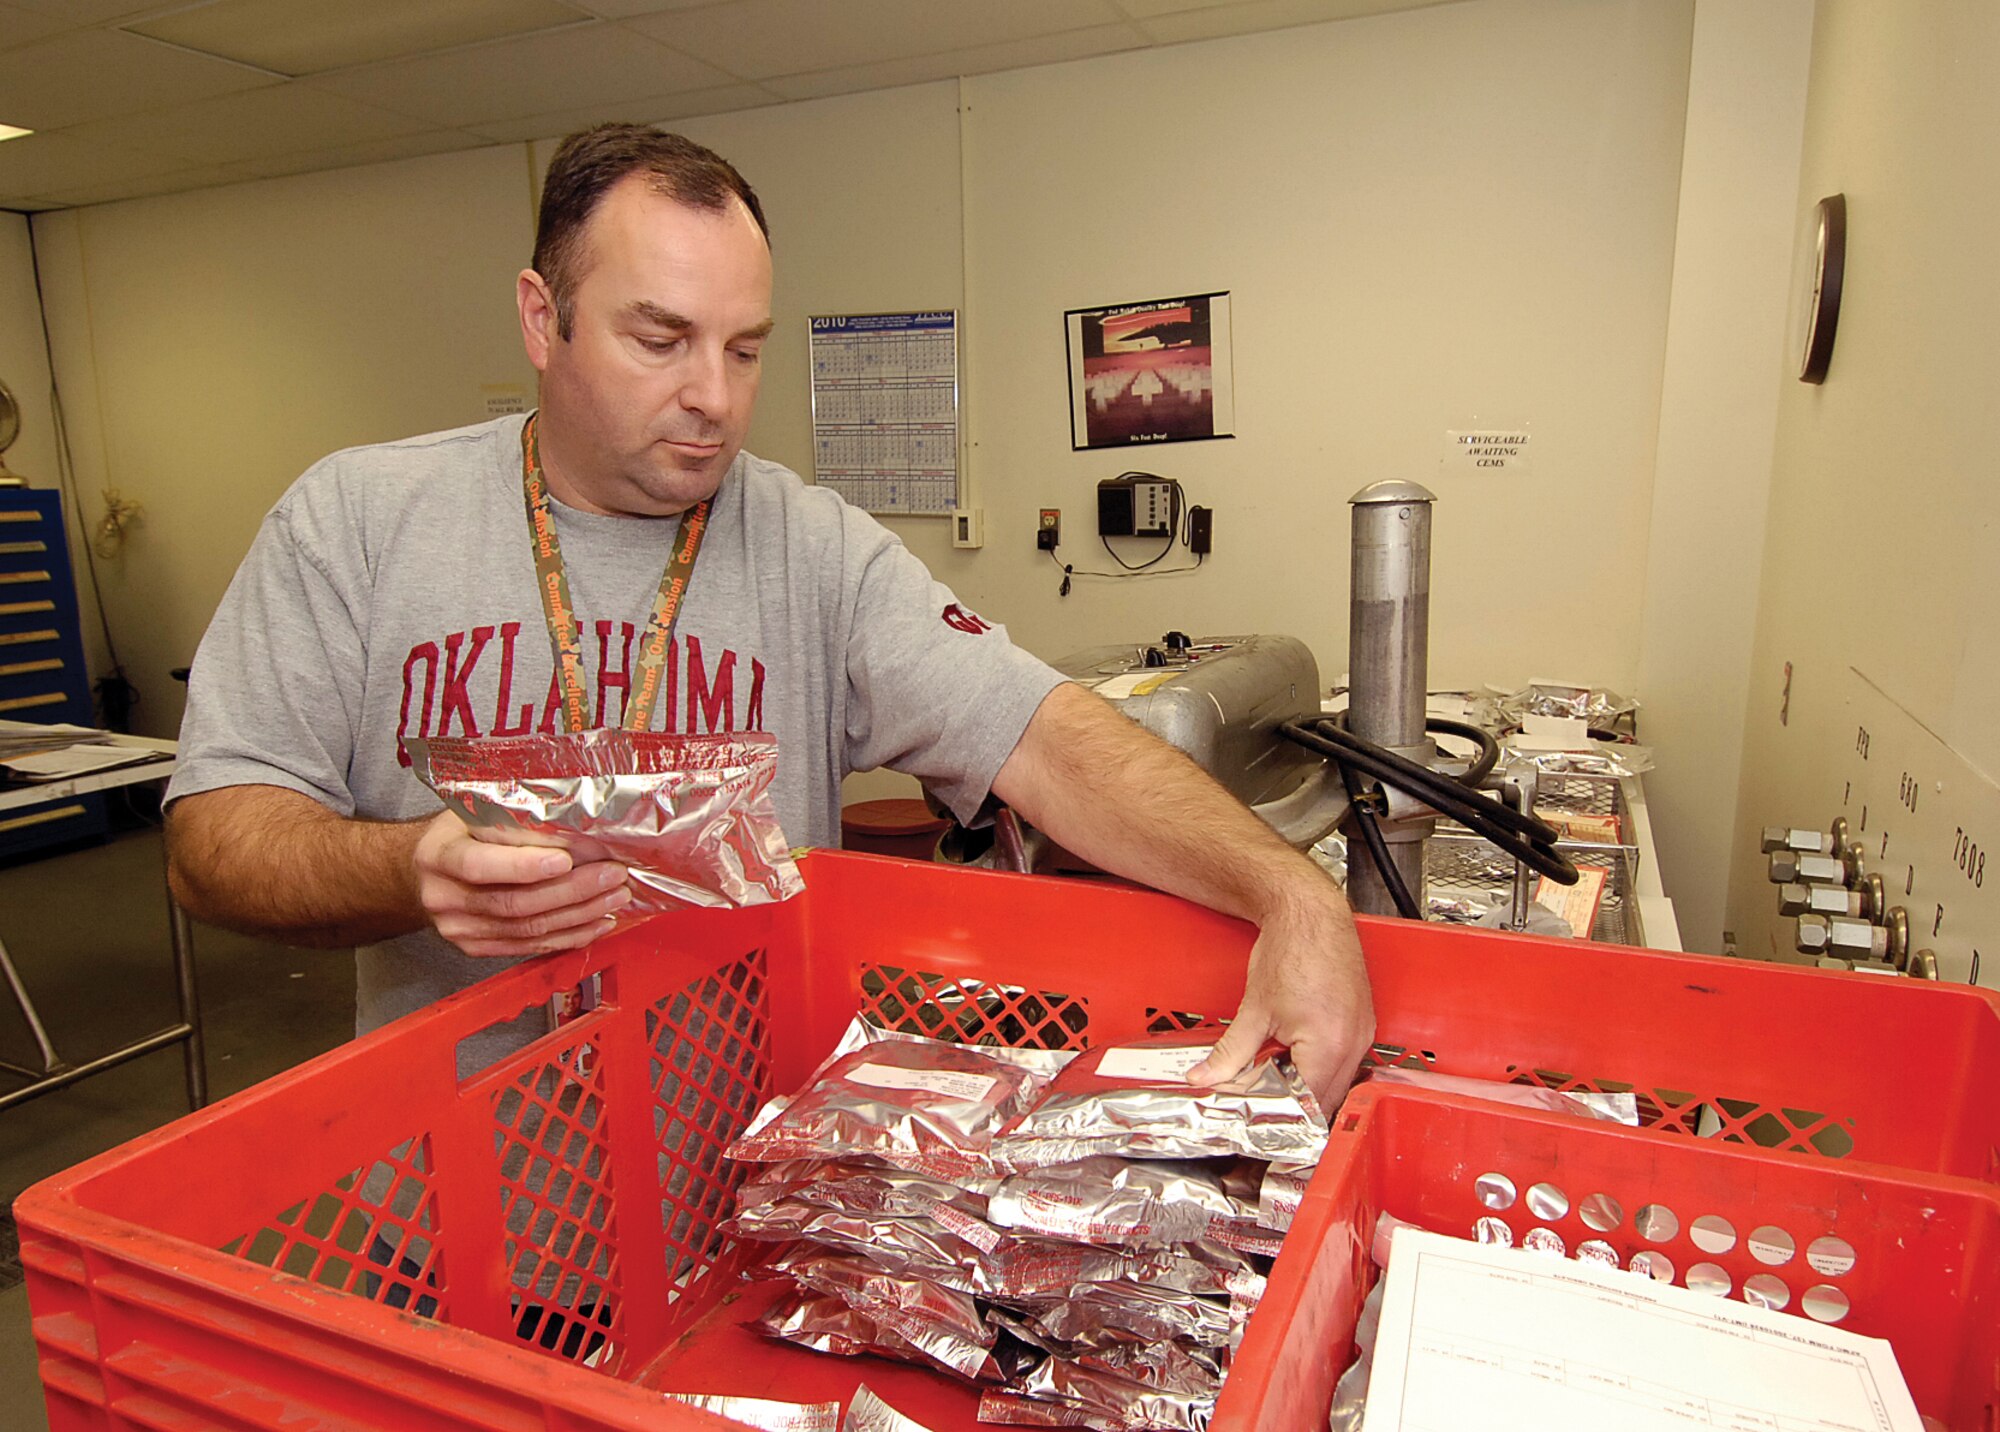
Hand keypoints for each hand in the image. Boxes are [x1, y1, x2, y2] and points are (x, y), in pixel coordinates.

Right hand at [411, 810, 632, 957]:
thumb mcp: (471, 813)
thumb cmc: (456, 834)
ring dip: (579, 915)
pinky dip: (568, 936)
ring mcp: (459, 929)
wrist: (421, 871)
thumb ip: (509, 821)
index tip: (566, 860)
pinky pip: (529, 946)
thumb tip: (573, 825)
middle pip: (514, 903)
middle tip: (611, 875)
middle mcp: (445, 898)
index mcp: (439, 856)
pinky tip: (595, 923)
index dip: (524, 866)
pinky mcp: (476, 947)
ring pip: (528, 929)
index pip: (479, 866)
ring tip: (614, 898)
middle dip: (572, 891)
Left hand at [1187, 885, 1375, 1111]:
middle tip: (1263, 1101)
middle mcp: (1354, 1043)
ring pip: (1338, 1083)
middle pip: (1325, 1099)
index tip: (1256, 1113)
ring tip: (1278, 1077)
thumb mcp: (1254, 1010)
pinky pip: (1346, 1062)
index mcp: (1328, 1044)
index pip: (1306, 1103)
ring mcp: (1363, 1033)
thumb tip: (1205, 1078)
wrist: (1309, 911)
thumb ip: (1229, 1053)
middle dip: (1294, 1104)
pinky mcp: (1364, 1023)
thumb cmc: (1289, 950)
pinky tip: (1298, 1057)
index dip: (1279, 1112)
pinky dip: (1322, 1067)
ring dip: (1310, 1086)